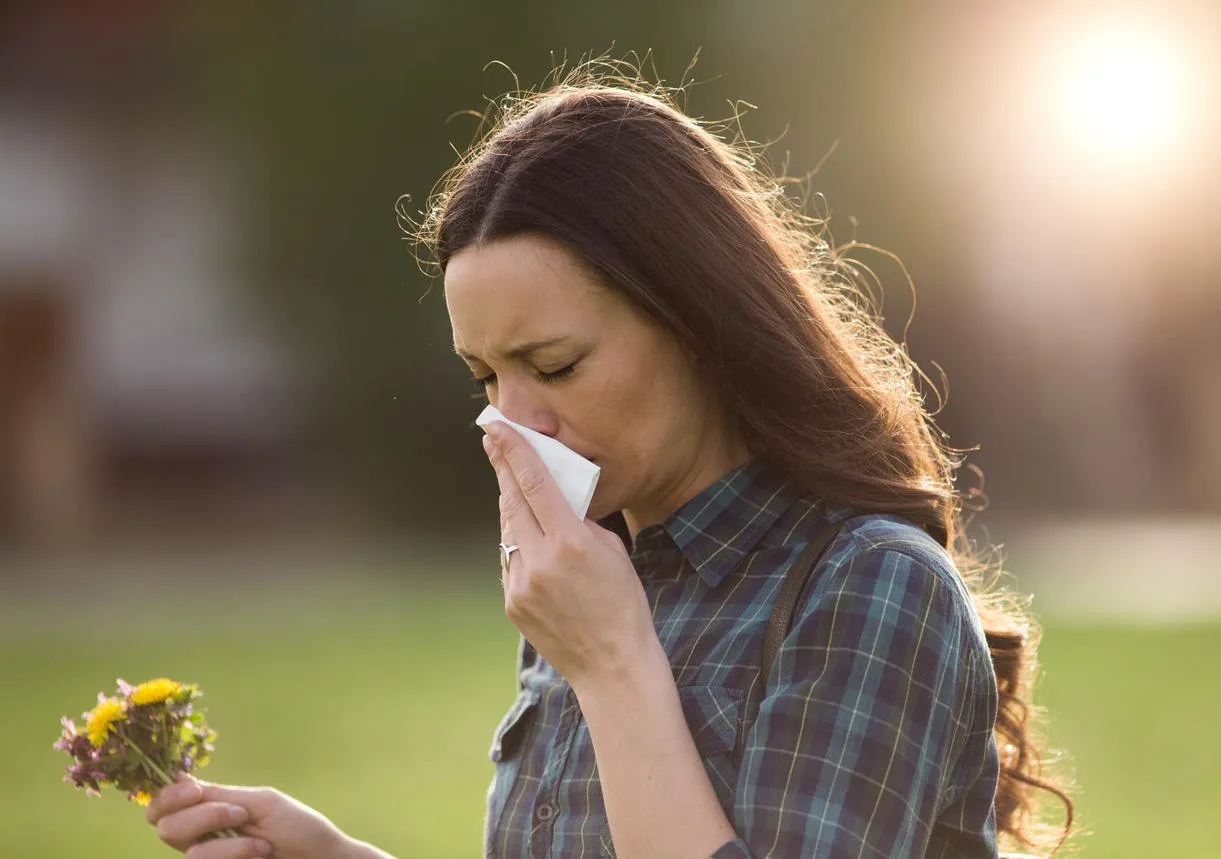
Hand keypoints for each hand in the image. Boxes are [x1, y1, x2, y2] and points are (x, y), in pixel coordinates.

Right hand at [146, 773, 364, 858]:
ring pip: (191, 852)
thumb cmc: (298, 828)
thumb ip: (218, 794)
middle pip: (166, 828)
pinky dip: (236, 854)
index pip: (162, 807)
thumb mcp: (259, 803)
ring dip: (232, 844)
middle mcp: (202, 838)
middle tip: (241, 814)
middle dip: (204, 817)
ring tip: (262, 844)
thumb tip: (175, 777)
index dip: (166, 798)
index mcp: (210, 812)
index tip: (193, 791)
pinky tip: (261, 854)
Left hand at [483, 421, 660, 689]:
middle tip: (494, 442)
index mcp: (570, 542)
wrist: (612, 664)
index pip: (534, 484)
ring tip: (513, 485)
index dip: (514, 452)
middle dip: (503, 469)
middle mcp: (539, 561)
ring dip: (510, 505)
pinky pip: (510, 560)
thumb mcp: (613, 548)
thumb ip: (579, 520)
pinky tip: (528, 537)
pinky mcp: (512, 602)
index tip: (497, 429)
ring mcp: (520, 584)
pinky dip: (518, 543)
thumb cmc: (623, 602)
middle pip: (511, 501)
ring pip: (508, 531)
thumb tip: (553, 499)